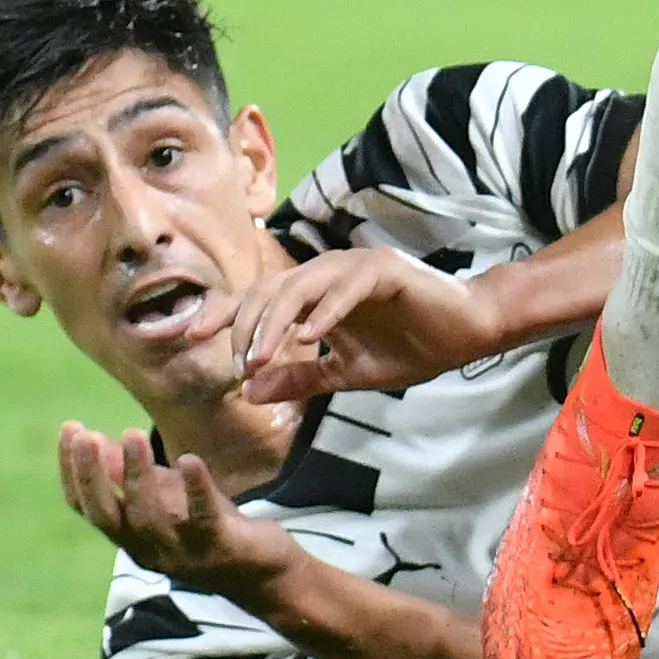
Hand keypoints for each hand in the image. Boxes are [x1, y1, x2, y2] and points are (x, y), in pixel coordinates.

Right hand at [59, 423, 291, 593]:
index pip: (88, 508)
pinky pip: (202, 518)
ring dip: (138, 476)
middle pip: (107, 517)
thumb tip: (92, 438)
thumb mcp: (164, 496)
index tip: (69, 429)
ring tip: (133, 434)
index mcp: (130, 536)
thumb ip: (128, 474)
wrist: (262, 571)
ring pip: (148, 519)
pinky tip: (189, 460)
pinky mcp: (218, 546)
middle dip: (91, 477)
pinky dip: (195, 489)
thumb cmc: (205, 527)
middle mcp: (147, 549)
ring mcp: (182, 551)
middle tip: (85, 436)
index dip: (73, 471)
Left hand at [230, 246, 510, 404]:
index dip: (222, 314)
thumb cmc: (412, 348)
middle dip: (246, 326)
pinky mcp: (386, 270)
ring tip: (261, 357)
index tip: (189, 337)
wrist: (469, 333)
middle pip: (270, 289)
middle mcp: (329, 273)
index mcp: (315, 295)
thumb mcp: (344, 374)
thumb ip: (299, 379)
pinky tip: (309, 338)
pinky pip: (346, 287)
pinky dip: (325, 311)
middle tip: (241, 365)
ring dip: (276, 322)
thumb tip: (247, 390)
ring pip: (300, 284)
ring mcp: (357, 267)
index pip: (257, 298)